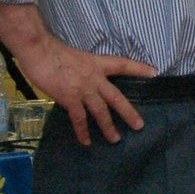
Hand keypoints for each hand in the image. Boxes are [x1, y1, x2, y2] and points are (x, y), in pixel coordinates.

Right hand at [13, 35, 154, 146]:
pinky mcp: (69, 98)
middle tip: (139, 126)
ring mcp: (83, 89)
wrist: (40, 52)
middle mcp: (94, 78)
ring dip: (108, 127)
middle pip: (116, 97)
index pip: (123, 64)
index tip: (154, 73)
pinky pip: (79, 119)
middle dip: (128, 112)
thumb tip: (85, 80)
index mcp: (97, 64)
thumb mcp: (77, 57)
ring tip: (115, 140)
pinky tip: (86, 142)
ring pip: (101, 111)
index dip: (139, 68)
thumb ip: (84, 69)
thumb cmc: (54, 52)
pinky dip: (83, 131)